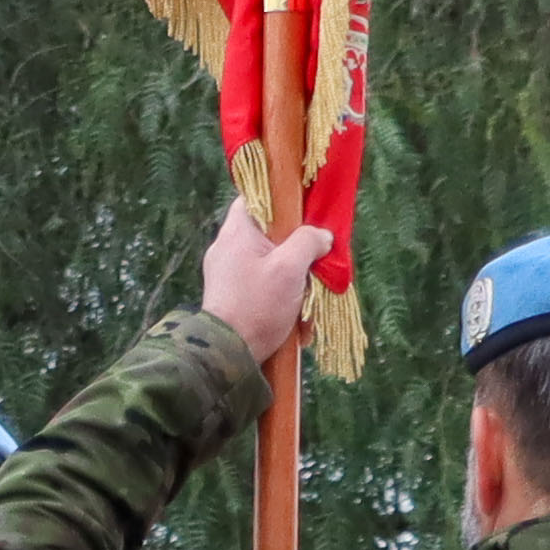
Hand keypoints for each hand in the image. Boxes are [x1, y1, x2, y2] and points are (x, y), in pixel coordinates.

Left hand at [200, 194, 335, 361]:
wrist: (229, 353)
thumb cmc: (257, 306)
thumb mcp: (290, 268)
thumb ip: (308, 242)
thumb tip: (322, 236)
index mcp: (236, 232)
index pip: (256, 196)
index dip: (282, 199)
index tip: (306, 210)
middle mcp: (227, 247)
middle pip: (267, 230)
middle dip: (295, 242)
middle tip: (314, 255)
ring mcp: (226, 271)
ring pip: (268, 257)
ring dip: (291, 271)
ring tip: (306, 287)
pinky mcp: (231, 293)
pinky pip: (261, 280)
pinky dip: (279, 290)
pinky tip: (295, 308)